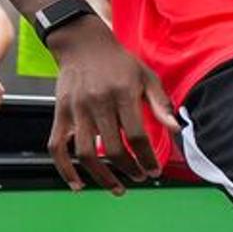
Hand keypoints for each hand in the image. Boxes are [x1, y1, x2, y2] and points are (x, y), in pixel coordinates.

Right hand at [47, 22, 177, 194]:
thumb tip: (176, 129)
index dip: (146, 158)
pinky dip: (64, 169)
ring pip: (85, 153)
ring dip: (102, 176)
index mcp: (122, 94)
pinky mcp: (60, 113)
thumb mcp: (146, 76)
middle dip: (129, 169)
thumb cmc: (119, 62)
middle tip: (139, 177)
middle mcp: (98, 103)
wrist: (83, 43)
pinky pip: (56, 147)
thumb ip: (160, 104)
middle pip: (112, 148)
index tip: (154, 171)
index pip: (136, 136)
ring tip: (116, 187)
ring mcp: (76, 110)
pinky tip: (78, 185)